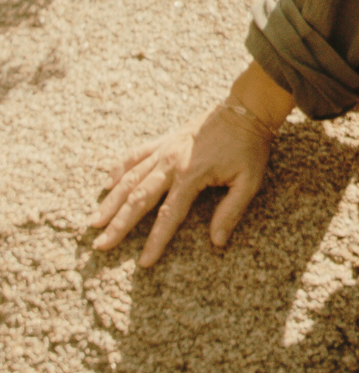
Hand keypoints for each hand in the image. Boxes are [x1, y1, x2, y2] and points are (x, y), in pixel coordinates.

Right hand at [90, 101, 274, 267]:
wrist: (244, 109)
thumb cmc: (248, 148)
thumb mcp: (248, 181)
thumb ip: (231, 211)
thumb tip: (217, 241)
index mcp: (191, 175)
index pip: (169, 216)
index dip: (156, 241)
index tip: (143, 262)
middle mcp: (170, 163)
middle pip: (138, 199)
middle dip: (119, 225)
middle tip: (101, 246)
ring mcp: (164, 150)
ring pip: (129, 178)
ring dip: (111, 201)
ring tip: (95, 222)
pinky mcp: (163, 140)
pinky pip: (135, 154)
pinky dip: (119, 168)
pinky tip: (107, 183)